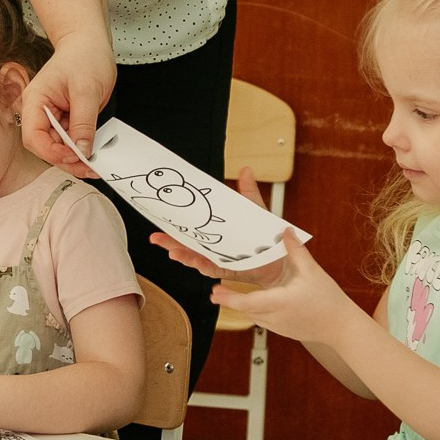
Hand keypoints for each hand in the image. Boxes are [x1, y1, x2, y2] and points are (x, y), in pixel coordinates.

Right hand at [21, 34, 116, 177]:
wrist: (89, 42)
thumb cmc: (84, 56)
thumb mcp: (87, 90)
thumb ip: (83, 122)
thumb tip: (81, 150)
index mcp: (35, 101)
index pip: (33, 137)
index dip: (52, 152)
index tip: (74, 157)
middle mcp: (39, 110)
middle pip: (45, 146)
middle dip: (65, 160)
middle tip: (88, 168)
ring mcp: (52, 115)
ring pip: (58, 146)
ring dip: (74, 157)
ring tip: (93, 165)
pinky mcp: (64, 118)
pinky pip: (69, 139)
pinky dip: (80, 148)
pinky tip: (92, 153)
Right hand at [149, 170, 288, 286]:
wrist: (283, 259)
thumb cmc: (266, 237)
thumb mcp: (254, 210)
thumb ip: (248, 192)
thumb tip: (245, 170)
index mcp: (216, 233)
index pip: (192, 229)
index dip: (176, 225)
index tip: (161, 219)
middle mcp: (215, 248)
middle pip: (188, 245)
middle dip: (171, 242)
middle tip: (156, 237)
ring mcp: (221, 260)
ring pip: (198, 259)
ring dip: (185, 256)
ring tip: (173, 252)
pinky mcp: (232, 270)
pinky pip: (216, 270)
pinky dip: (206, 267)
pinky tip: (198, 264)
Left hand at [182, 226, 357, 346]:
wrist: (341, 327)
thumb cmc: (328, 300)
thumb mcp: (312, 271)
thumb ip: (296, 250)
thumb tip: (285, 231)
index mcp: (281, 301)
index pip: (248, 302)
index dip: (229, 298)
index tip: (215, 292)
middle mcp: (276, 317)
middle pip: (246, 309)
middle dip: (229, 300)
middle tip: (215, 292)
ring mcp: (278, 326)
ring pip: (253, 315)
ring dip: (242, 305)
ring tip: (228, 295)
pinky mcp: (283, 331)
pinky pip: (263, 320)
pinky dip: (254, 311)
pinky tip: (255, 303)